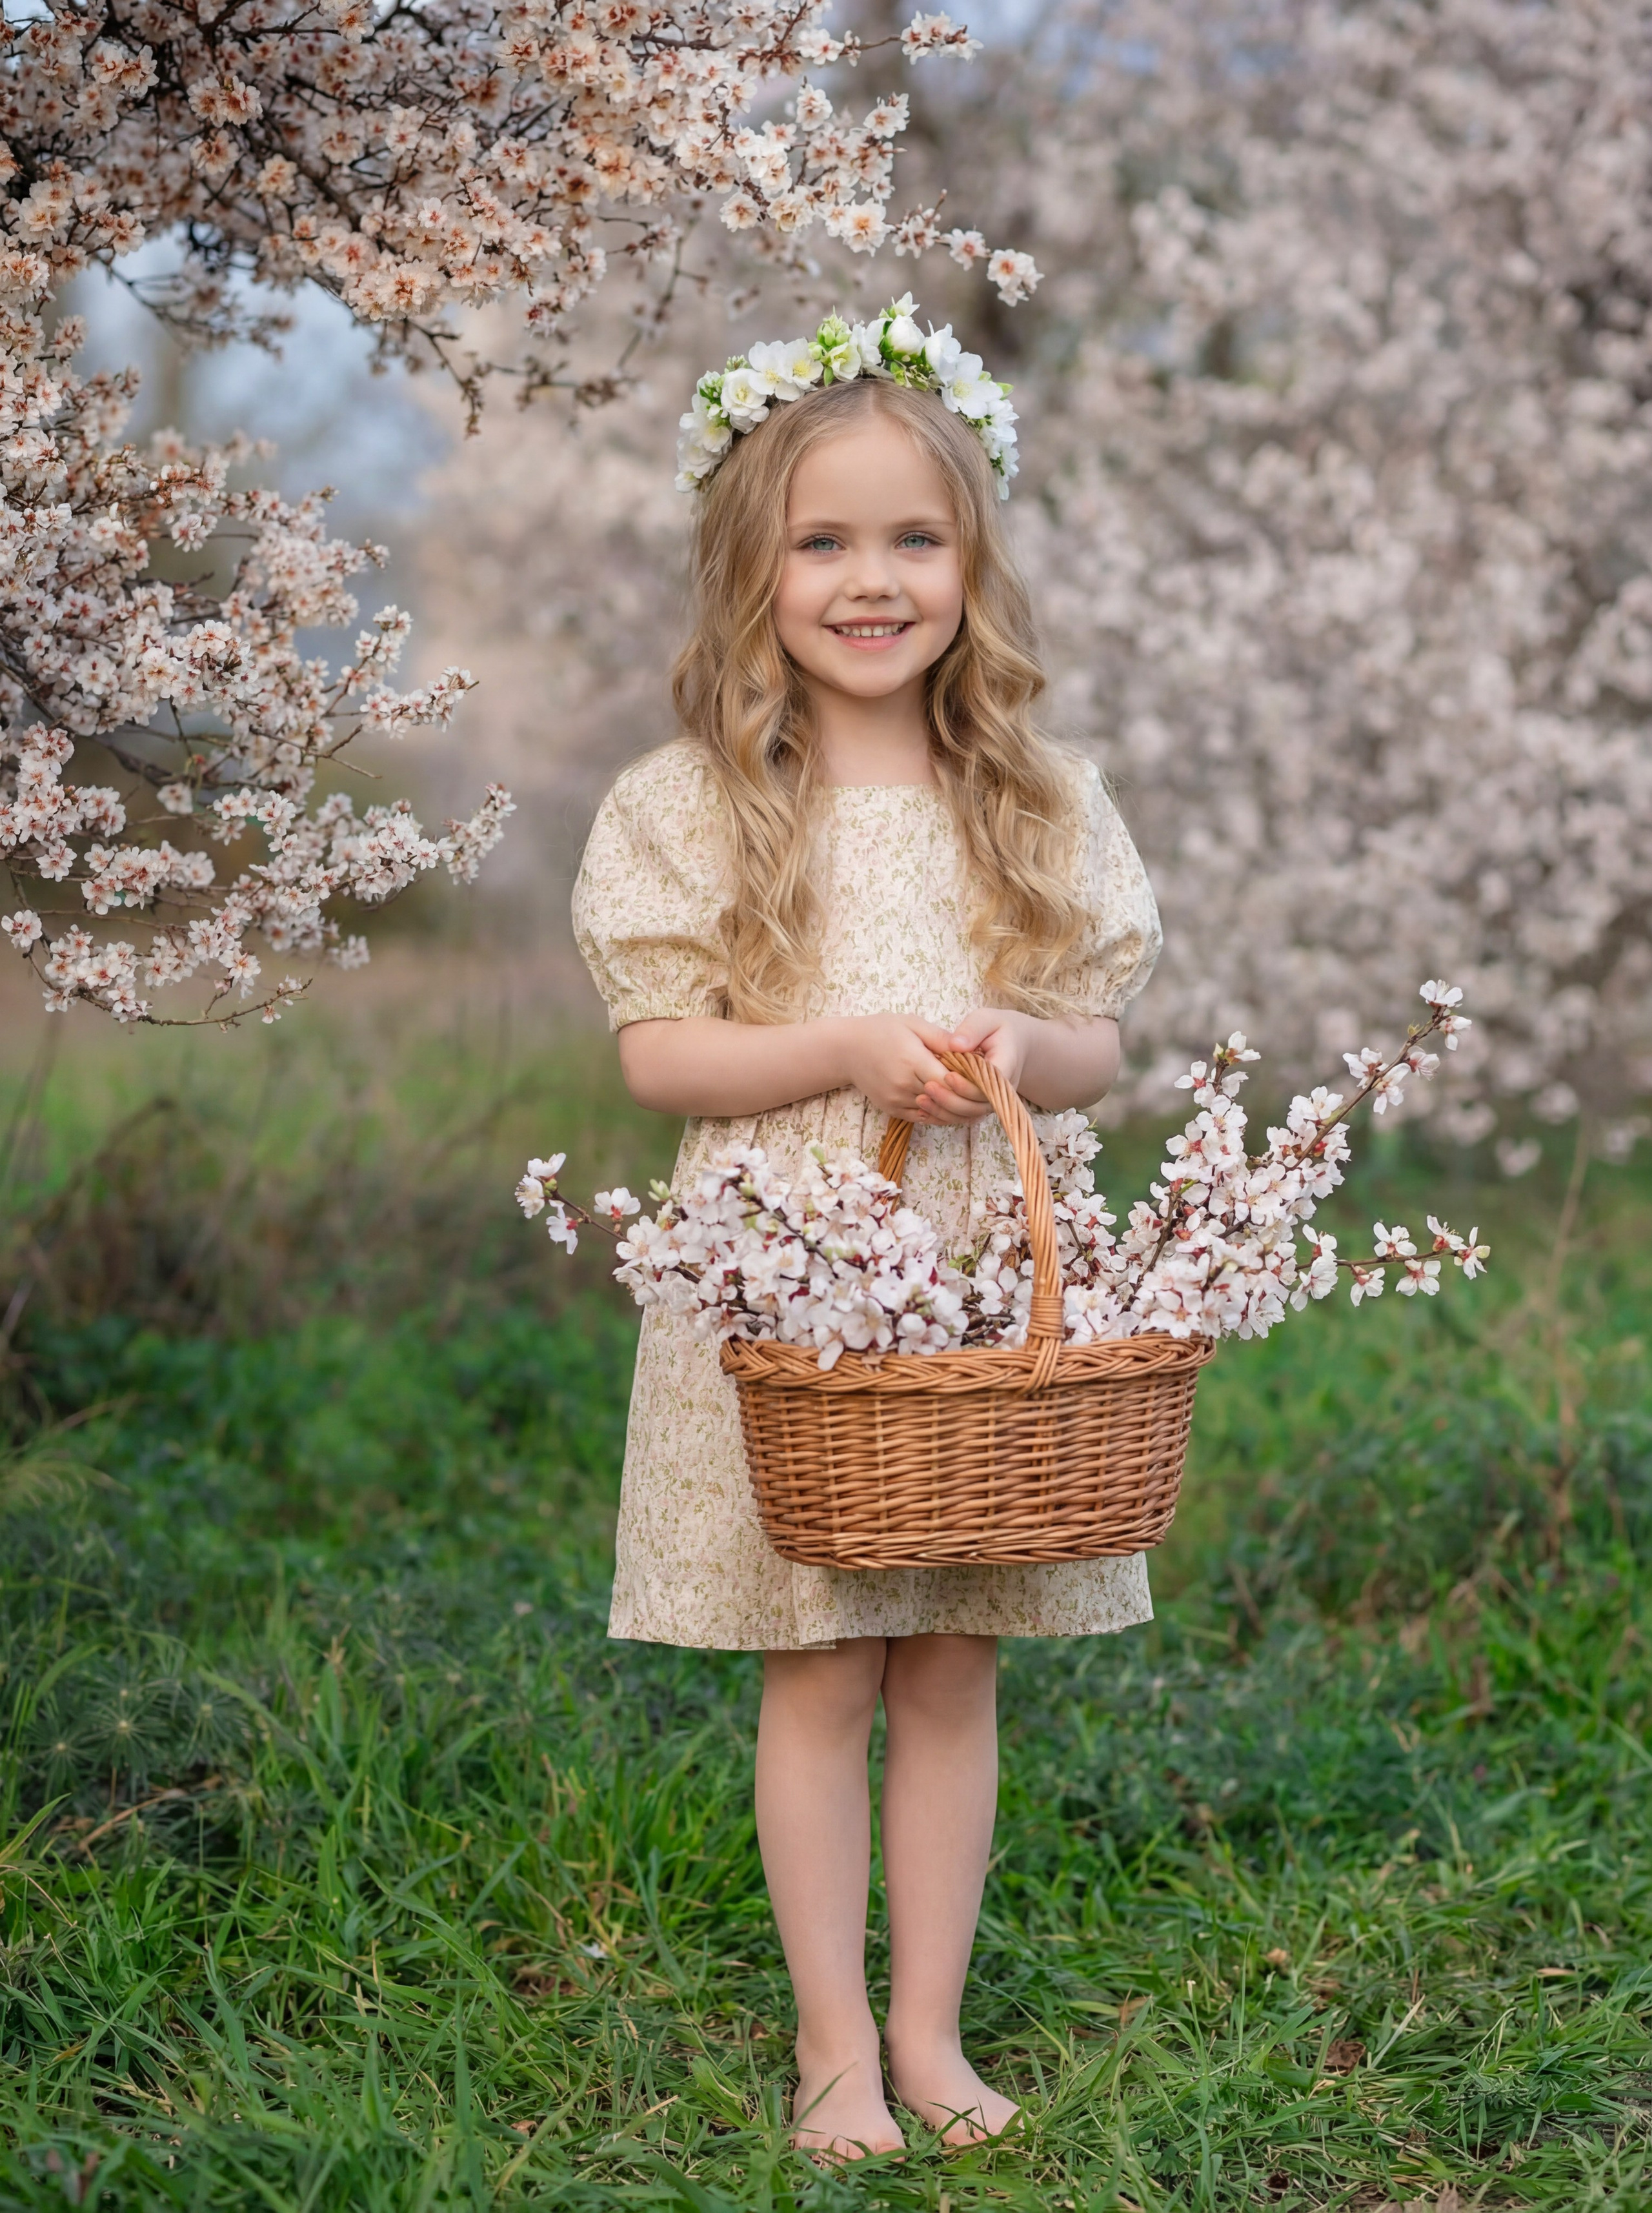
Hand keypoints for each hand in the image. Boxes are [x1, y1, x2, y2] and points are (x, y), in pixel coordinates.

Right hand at [835, 1012, 970, 1122]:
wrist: (847, 1050)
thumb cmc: (882, 1031)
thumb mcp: (912, 1024)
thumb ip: (940, 1037)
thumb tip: (969, 1048)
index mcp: (911, 1060)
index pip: (949, 1080)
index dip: (968, 1082)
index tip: (982, 1075)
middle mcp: (903, 1085)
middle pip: (945, 1099)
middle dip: (966, 1096)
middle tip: (985, 1090)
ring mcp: (897, 1100)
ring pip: (936, 1113)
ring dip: (956, 1108)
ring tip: (974, 1099)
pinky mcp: (892, 1110)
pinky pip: (923, 1118)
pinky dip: (940, 1114)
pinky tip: (953, 1106)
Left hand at [912, 1007, 1035, 1123]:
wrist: (1013, 1042)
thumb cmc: (997, 1028)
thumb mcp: (987, 1019)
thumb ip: (973, 1029)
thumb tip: (955, 1044)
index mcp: (1006, 1066)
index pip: (989, 1085)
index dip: (968, 1085)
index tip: (947, 1075)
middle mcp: (1001, 1089)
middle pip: (978, 1105)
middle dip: (951, 1100)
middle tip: (927, 1087)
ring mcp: (992, 1099)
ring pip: (969, 1115)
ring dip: (944, 1111)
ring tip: (921, 1099)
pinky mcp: (980, 1104)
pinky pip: (963, 1116)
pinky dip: (944, 1115)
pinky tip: (924, 1109)